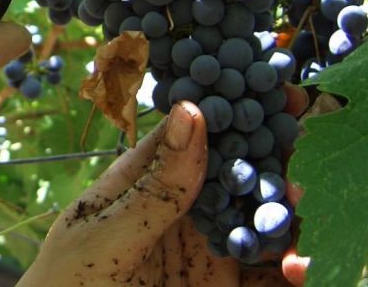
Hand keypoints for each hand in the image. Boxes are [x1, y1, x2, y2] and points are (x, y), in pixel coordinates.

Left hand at [18, 86, 310, 286]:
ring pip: (253, 220)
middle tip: (300, 158)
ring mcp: (199, 247)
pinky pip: (260, 271)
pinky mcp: (217, 284)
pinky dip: (286, 266)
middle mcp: (175, 207)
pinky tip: (299, 265)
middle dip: (269, 163)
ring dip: (283, 215)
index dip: (231, 114)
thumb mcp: (106, 235)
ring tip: (301, 208)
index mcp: (140, 180)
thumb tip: (189, 110)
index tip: (276, 98)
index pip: (191, 136)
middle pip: (232, 174)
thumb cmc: (66, 284)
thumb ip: (154, 186)